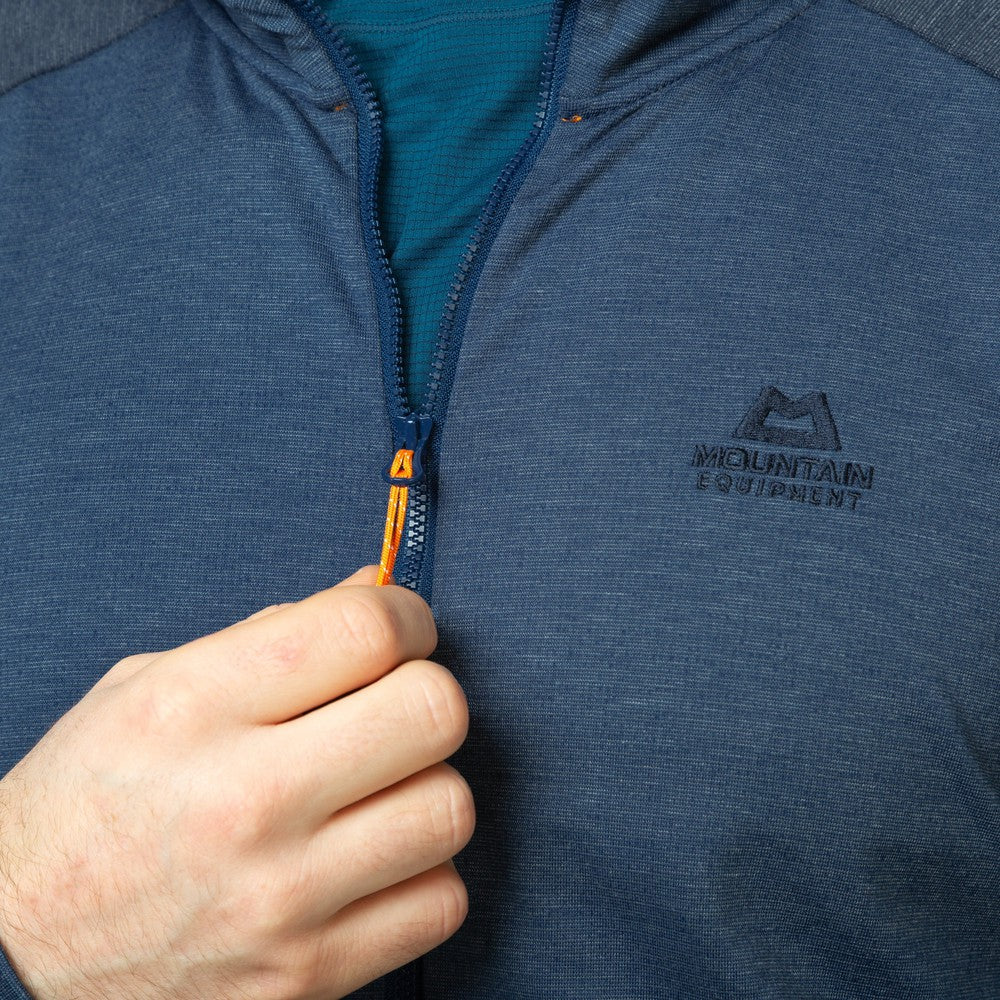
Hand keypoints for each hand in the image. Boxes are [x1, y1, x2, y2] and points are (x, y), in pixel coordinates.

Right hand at [0, 565, 473, 999]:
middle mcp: (243, 802)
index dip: (405, 616)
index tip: (402, 628)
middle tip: (395, 702)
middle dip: (428, 692)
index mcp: (193, 709)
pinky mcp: (307, 977)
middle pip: (431, 711)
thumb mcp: (148, 686)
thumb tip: (377, 587)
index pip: (362, 632)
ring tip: (378, 788)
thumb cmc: (88, 804)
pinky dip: (422, 872)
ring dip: (428, 784)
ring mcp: (281, 900)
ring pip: (448, 806)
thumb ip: (273, 630)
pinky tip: (372, 859)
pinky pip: (441, 902)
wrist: (19, 950)